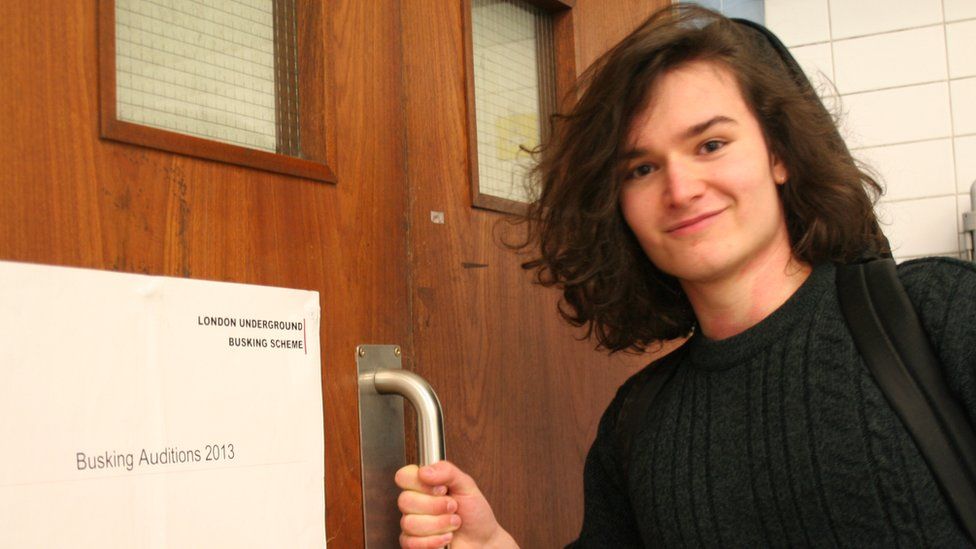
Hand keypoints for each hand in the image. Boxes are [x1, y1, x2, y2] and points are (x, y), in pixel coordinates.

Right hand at [395, 460, 518, 548]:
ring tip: (454, 523)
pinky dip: (433, 541)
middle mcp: (416, 503)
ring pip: (409, 522)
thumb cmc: (475, 513)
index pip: (403, 477)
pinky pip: (409, 542)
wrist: (483, 541)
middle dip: (435, 506)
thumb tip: (424, 471)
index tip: (442, 489)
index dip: (420, 484)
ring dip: (438, 524)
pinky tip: (445, 537)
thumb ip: (447, 471)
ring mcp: (413, 524)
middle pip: (405, 500)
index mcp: (425, 485)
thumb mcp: (467, 485)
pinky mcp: (414, 544)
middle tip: (453, 507)